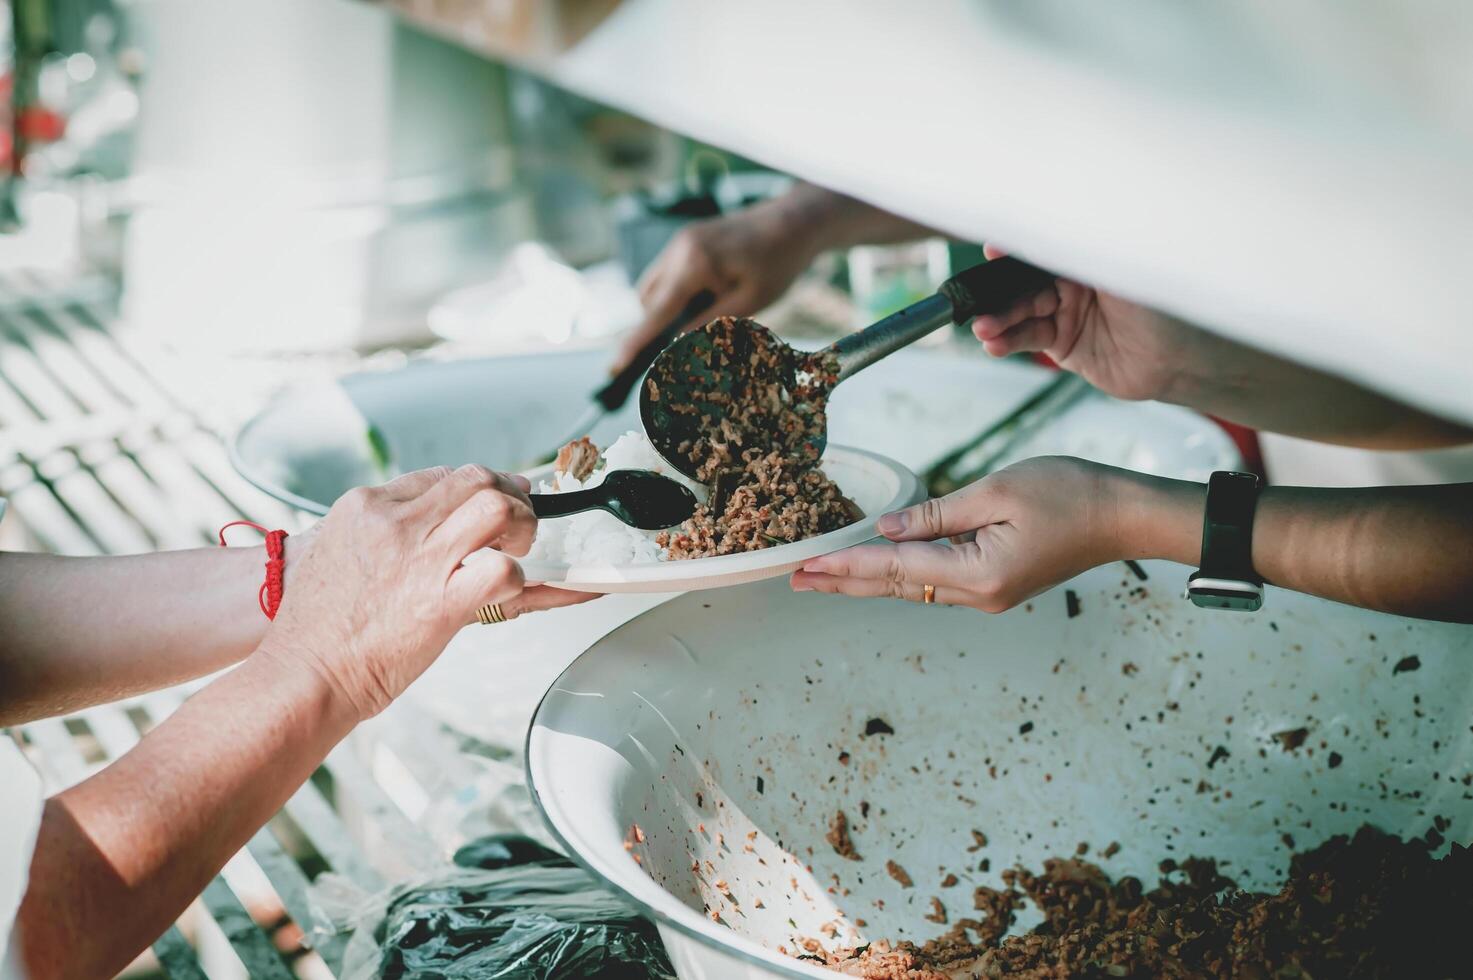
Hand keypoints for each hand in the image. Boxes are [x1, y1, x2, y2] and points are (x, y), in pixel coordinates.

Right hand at [258, 465, 594, 720]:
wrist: (303, 673)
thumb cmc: (318, 627)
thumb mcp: (336, 552)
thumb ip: (380, 532)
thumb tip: (428, 525)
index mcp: (367, 506)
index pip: (442, 476)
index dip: (476, 489)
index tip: (493, 502)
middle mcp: (396, 523)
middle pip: (477, 479)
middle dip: (509, 497)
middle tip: (516, 526)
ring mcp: (421, 560)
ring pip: (497, 508)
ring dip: (522, 527)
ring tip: (517, 552)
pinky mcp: (441, 603)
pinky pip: (502, 570)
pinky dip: (519, 579)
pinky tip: (509, 591)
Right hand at [614, 198, 818, 369]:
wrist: (792, 222)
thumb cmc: (777, 263)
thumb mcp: (749, 303)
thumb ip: (709, 324)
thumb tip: (676, 345)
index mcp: (694, 264)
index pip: (656, 312)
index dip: (636, 343)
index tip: (615, 366)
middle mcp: (679, 249)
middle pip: (647, 300)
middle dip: (658, 323)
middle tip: (684, 340)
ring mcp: (680, 240)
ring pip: (653, 286)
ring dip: (666, 307)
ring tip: (706, 311)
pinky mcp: (686, 239)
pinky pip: (666, 272)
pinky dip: (676, 290)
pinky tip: (707, 294)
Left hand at [791, 457, 1131, 611]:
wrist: (1125, 515)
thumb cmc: (1071, 494)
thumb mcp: (997, 491)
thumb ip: (936, 514)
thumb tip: (886, 530)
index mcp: (978, 573)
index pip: (893, 568)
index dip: (844, 566)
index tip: (804, 569)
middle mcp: (979, 594)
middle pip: (894, 587)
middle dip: (843, 581)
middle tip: (795, 579)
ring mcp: (989, 593)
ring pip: (912, 586)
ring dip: (867, 578)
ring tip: (823, 573)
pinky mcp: (997, 583)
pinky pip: (936, 579)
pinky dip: (900, 572)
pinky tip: (878, 565)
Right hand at [971, 244, 1219, 402]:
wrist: (1186, 360)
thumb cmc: (1168, 305)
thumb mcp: (1124, 266)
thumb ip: (1081, 248)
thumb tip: (1045, 219)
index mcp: (1090, 253)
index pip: (1043, 246)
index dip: (1016, 249)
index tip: (993, 250)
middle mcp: (1076, 280)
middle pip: (1023, 280)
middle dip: (997, 289)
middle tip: (975, 296)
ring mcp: (1068, 313)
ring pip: (1021, 311)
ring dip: (998, 319)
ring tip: (983, 328)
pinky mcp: (1066, 345)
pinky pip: (1029, 338)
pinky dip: (1008, 341)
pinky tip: (994, 344)